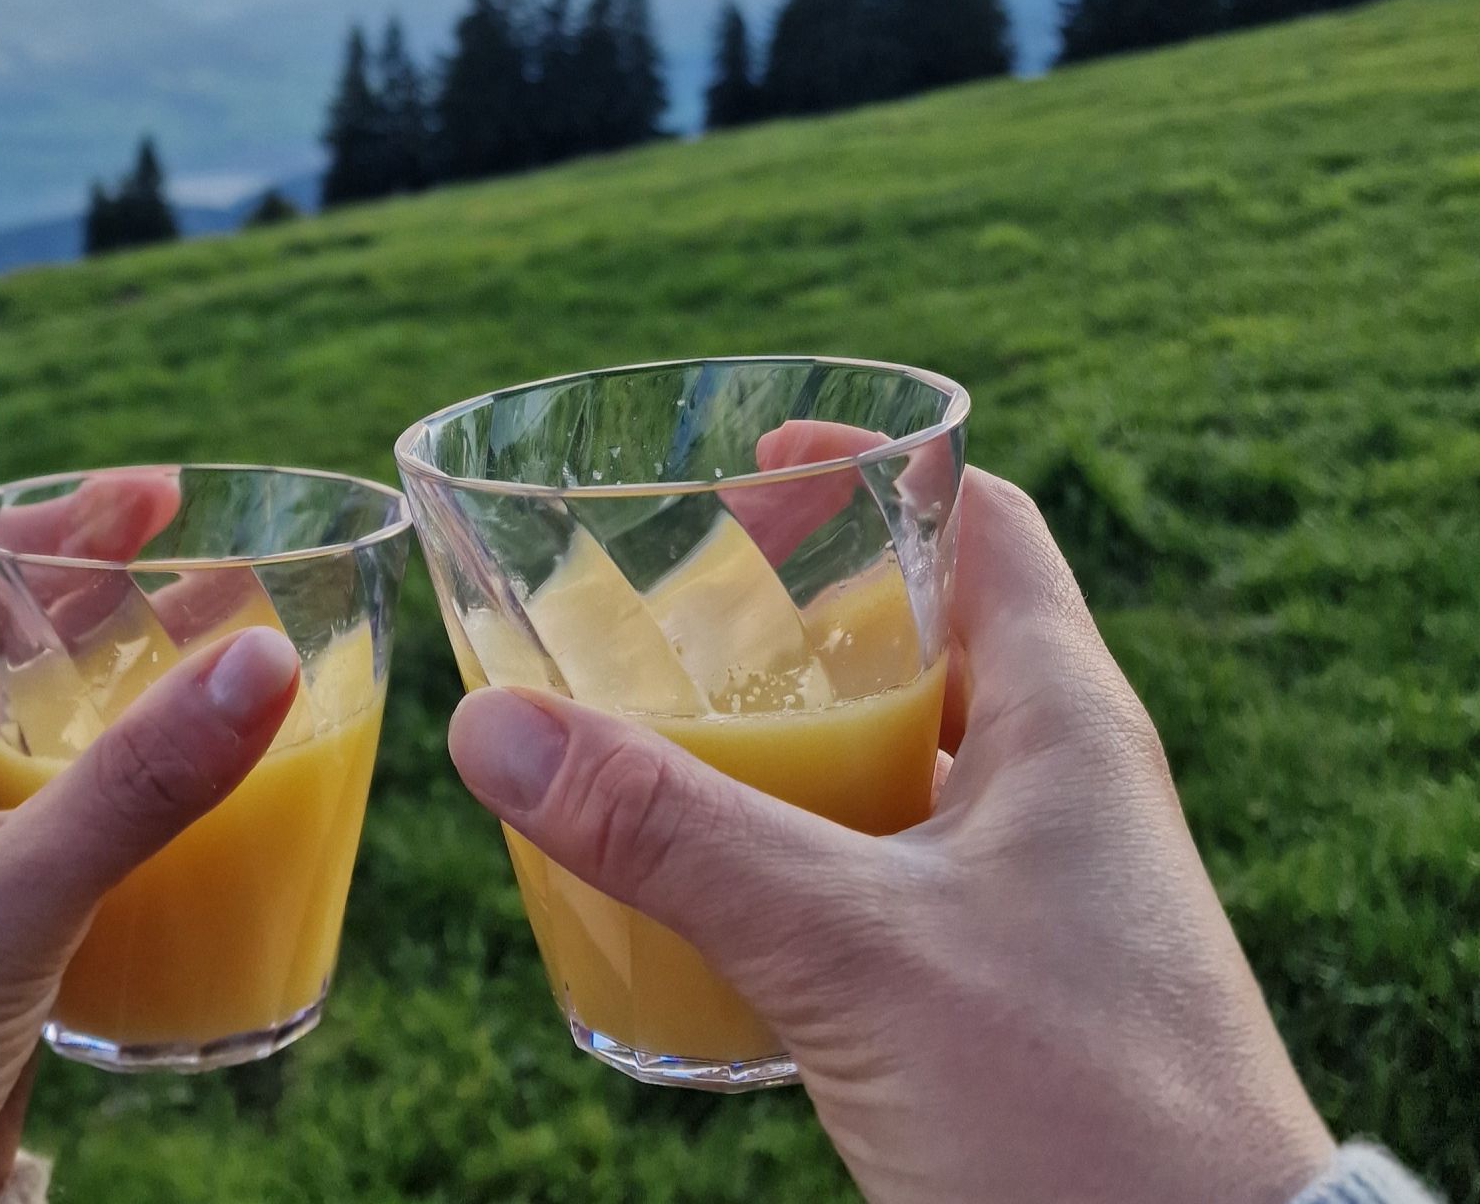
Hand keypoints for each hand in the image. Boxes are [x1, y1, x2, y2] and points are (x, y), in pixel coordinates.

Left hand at [0, 479, 301, 1203]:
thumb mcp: (13, 897)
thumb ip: (139, 785)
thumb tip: (268, 658)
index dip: (58, 524)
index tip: (160, 495)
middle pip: (21, 648)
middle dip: (124, 603)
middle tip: (226, 574)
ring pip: (52, 739)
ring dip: (138, 697)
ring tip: (234, 668)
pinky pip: (66, 825)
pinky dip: (135, 793)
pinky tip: (201, 809)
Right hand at [447, 467, 1335, 1203]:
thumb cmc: (1072, 1103)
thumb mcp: (851, 947)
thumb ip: (674, 833)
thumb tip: (495, 727)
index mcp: (1064, 719)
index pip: (982, 523)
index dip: (872, 471)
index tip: (754, 464)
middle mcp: (1059, 786)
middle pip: (921, 639)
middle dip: (793, 617)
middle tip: (670, 617)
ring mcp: (1035, 890)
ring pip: (895, 766)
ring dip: (784, 745)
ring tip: (659, 744)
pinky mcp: (1003, 980)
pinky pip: (886, 873)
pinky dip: (796, 855)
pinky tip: (710, 893)